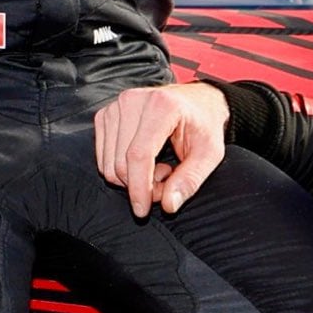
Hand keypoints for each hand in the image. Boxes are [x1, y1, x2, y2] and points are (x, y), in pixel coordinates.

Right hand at [92, 82, 228, 215]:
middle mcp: (133, 101)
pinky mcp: (106, 115)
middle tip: (167, 180)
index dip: (139, 187)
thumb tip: (168, 205)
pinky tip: (145, 160)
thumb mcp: (209, 154)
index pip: (139, 155)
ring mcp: (116, 106)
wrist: (195, 101)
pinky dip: (122, 168)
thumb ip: (190, 180)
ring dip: (132, 178)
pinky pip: (103, 157)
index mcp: (161, 106)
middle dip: (141, 185)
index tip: (142, 210)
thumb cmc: (204, 126)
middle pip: (121, 162)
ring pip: (108, 163)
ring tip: (159, 167)